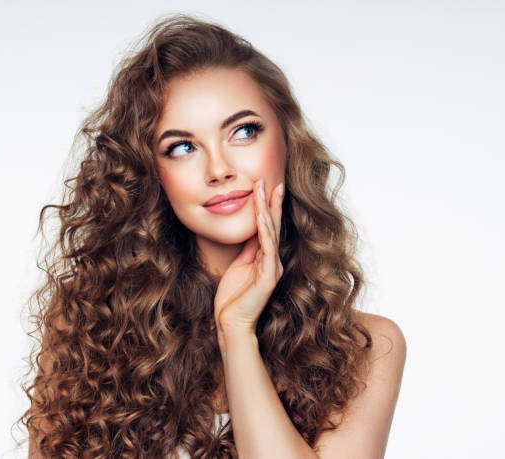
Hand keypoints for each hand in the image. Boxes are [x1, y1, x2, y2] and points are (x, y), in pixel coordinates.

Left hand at [213, 177, 284, 336]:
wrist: (231, 323)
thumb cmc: (233, 298)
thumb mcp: (239, 265)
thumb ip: (248, 249)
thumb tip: (251, 229)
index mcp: (266, 259)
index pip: (269, 227)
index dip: (268, 207)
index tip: (267, 186)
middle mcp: (273, 262)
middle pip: (273, 226)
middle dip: (271, 202)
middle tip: (270, 180)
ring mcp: (272, 269)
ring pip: (270, 233)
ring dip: (267, 210)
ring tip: (264, 190)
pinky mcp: (267, 278)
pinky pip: (267, 249)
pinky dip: (264, 231)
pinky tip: (261, 216)